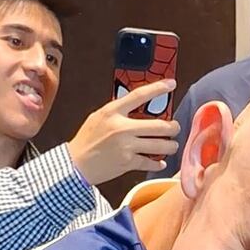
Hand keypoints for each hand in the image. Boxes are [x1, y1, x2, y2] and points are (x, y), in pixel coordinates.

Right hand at [66, 79, 180, 184]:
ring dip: (170, 146)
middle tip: (174, 128)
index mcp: (112, 113)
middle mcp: (121, 128)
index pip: (139, 95)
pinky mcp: (127, 163)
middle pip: (159, 125)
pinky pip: (150, 162)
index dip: (158, 88)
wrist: (75, 165)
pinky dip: (157, 163)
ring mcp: (125, 146)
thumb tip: (139, 107)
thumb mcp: (98, 118)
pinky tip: (160, 162)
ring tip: (171, 145)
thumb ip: (117, 111)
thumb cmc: (85, 141)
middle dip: (173, 128)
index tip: (171, 84)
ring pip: (160, 145)